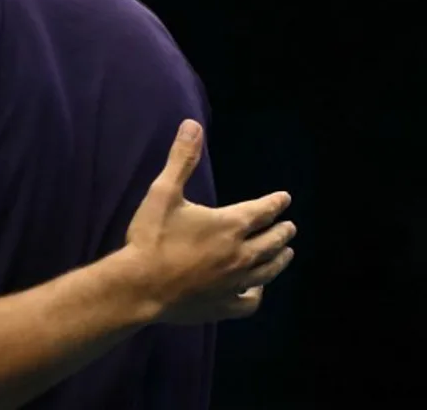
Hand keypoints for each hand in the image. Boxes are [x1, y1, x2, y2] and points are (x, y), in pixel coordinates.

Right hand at [123, 120, 295, 324]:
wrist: (140, 285)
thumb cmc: (151, 237)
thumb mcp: (163, 192)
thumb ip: (182, 159)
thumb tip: (193, 125)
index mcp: (230, 225)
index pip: (263, 211)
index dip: (275, 203)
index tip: (285, 198)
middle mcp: (241, 254)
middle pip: (272, 241)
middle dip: (282, 231)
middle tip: (289, 226)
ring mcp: (235, 283)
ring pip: (268, 270)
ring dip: (280, 259)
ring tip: (286, 252)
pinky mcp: (224, 305)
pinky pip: (251, 301)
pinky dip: (258, 293)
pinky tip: (258, 288)